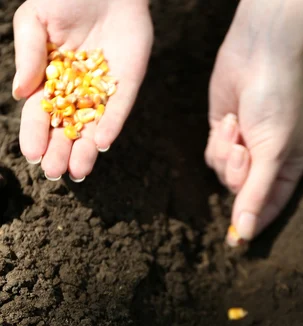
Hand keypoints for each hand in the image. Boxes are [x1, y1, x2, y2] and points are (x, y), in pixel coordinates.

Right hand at [13, 0, 152, 180]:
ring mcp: (102, 91)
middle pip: (66, 128)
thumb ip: (28, 55)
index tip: (32, 153)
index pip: (40, 113)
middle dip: (59, 151)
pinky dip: (110, 126)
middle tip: (54, 171)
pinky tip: (101, 143)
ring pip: (92, 127)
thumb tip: (18, 93)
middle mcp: (76, 91)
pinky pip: (118, 110)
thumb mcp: (35, 20)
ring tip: (78, 171)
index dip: (35, 134)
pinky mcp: (126, 85)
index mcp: (49, 79)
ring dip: (85, 151)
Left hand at [205, 0, 302, 242]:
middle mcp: (267, 163)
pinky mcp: (223, 137)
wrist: (257, 55)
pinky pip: (212, 157)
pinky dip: (217, 142)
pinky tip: (228, 120)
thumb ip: (256, 194)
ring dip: (226, 154)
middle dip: (237, 174)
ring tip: (236, 129)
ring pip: (223, 175)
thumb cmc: (275, 102)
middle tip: (243, 151)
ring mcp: (244, 150)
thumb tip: (245, 232)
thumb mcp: (271, 151)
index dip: (253, 223)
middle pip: (241, 192)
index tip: (235, 244)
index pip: (270, 208)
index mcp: (289, 169)